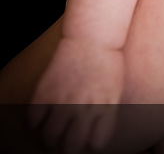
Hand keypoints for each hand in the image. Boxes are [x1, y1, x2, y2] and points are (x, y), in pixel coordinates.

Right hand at [27, 36, 124, 153]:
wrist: (93, 36)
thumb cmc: (108, 62)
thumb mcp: (115, 90)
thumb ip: (105, 114)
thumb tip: (94, 138)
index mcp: (105, 106)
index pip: (96, 143)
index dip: (90, 143)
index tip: (87, 138)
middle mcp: (84, 106)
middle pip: (71, 147)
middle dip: (68, 149)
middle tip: (65, 142)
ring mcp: (63, 98)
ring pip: (49, 138)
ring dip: (49, 140)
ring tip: (51, 134)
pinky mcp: (45, 89)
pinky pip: (32, 120)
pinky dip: (34, 123)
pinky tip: (41, 117)